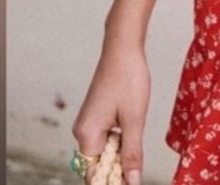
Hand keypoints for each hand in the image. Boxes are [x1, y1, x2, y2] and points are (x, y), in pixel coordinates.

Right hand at [71, 40, 149, 184]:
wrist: (123, 48)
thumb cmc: (128, 78)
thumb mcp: (134, 119)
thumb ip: (132, 153)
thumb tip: (131, 181)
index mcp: (87, 135)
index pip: (95, 176)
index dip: (113, 183)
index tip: (130, 182)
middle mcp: (82, 132)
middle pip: (98, 165)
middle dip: (118, 169)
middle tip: (138, 169)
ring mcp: (88, 123)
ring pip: (104, 151)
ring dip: (120, 154)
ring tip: (136, 138)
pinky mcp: (96, 116)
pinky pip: (106, 138)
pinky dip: (119, 141)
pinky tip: (132, 129)